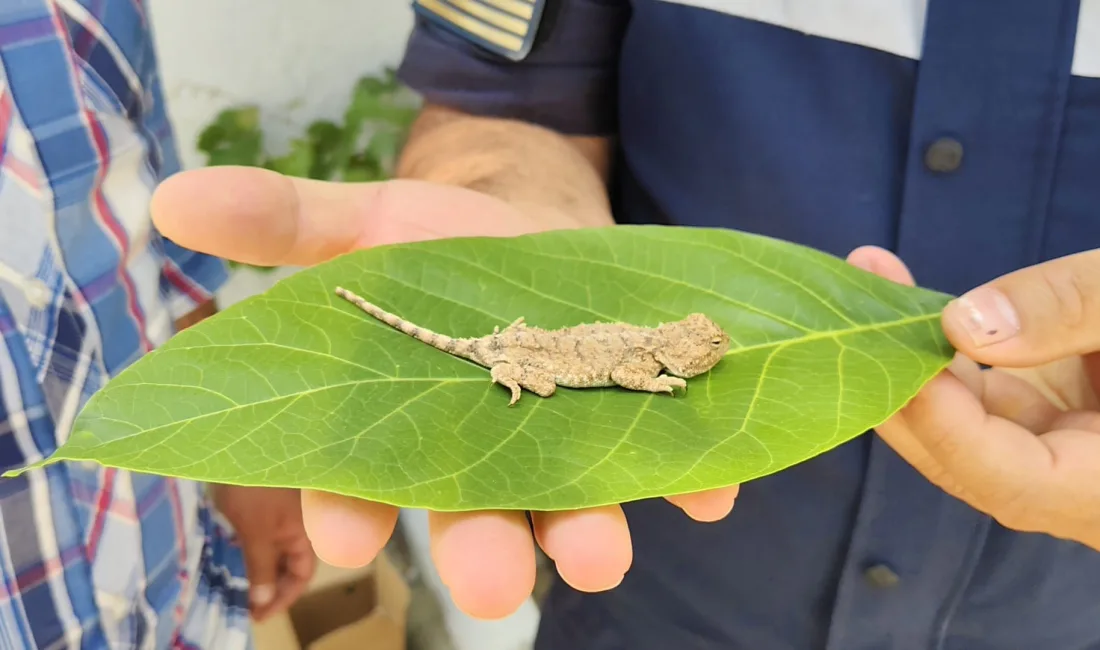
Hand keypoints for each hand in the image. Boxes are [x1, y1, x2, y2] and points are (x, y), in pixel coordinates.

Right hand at [150, 166, 739, 618]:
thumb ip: (285, 222)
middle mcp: (482, 455)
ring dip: (584, 534)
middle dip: (480, 550)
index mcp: (402, 425)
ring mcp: (563, 446)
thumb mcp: (365, 222)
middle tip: (490, 580)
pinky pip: (668, 467)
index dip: (349, 510)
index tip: (352, 535)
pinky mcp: (634, 424)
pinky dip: (690, 482)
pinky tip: (708, 494)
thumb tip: (174, 197)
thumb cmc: (441, 240)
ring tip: (596, 554)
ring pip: (568, 507)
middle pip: (473, 516)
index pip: (359, 482)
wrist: (542, 221)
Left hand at [212, 484, 316, 619]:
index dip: (282, 597)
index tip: (257, 614)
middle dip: (269, 587)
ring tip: (237, 586)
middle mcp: (298, 526)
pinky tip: (234, 560)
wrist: (240, 448)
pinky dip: (252, 554)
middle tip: (244, 604)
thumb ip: (261, 568)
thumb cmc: (253, 489)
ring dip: (259, 571)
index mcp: (305, 532)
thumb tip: (262, 602)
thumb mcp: (255, 533)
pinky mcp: (265, 509)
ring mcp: (282, 516)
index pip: (302, 575)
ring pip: (276, 552)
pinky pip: (264, 539)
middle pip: (290, 565)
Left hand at [846, 246, 1099, 550]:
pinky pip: (980, 389)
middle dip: (900, 384)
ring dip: (909, 354)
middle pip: (964, 456)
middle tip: (856, 301)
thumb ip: (1073, 309)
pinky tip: (900, 288)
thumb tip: (960, 325)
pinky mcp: (1050, 413)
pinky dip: (941, 345)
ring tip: (870, 276)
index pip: (1011, 480)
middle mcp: (1082, 483)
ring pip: (961, 421)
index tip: (895, 354)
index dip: (947, 425)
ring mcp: (1061, 449)